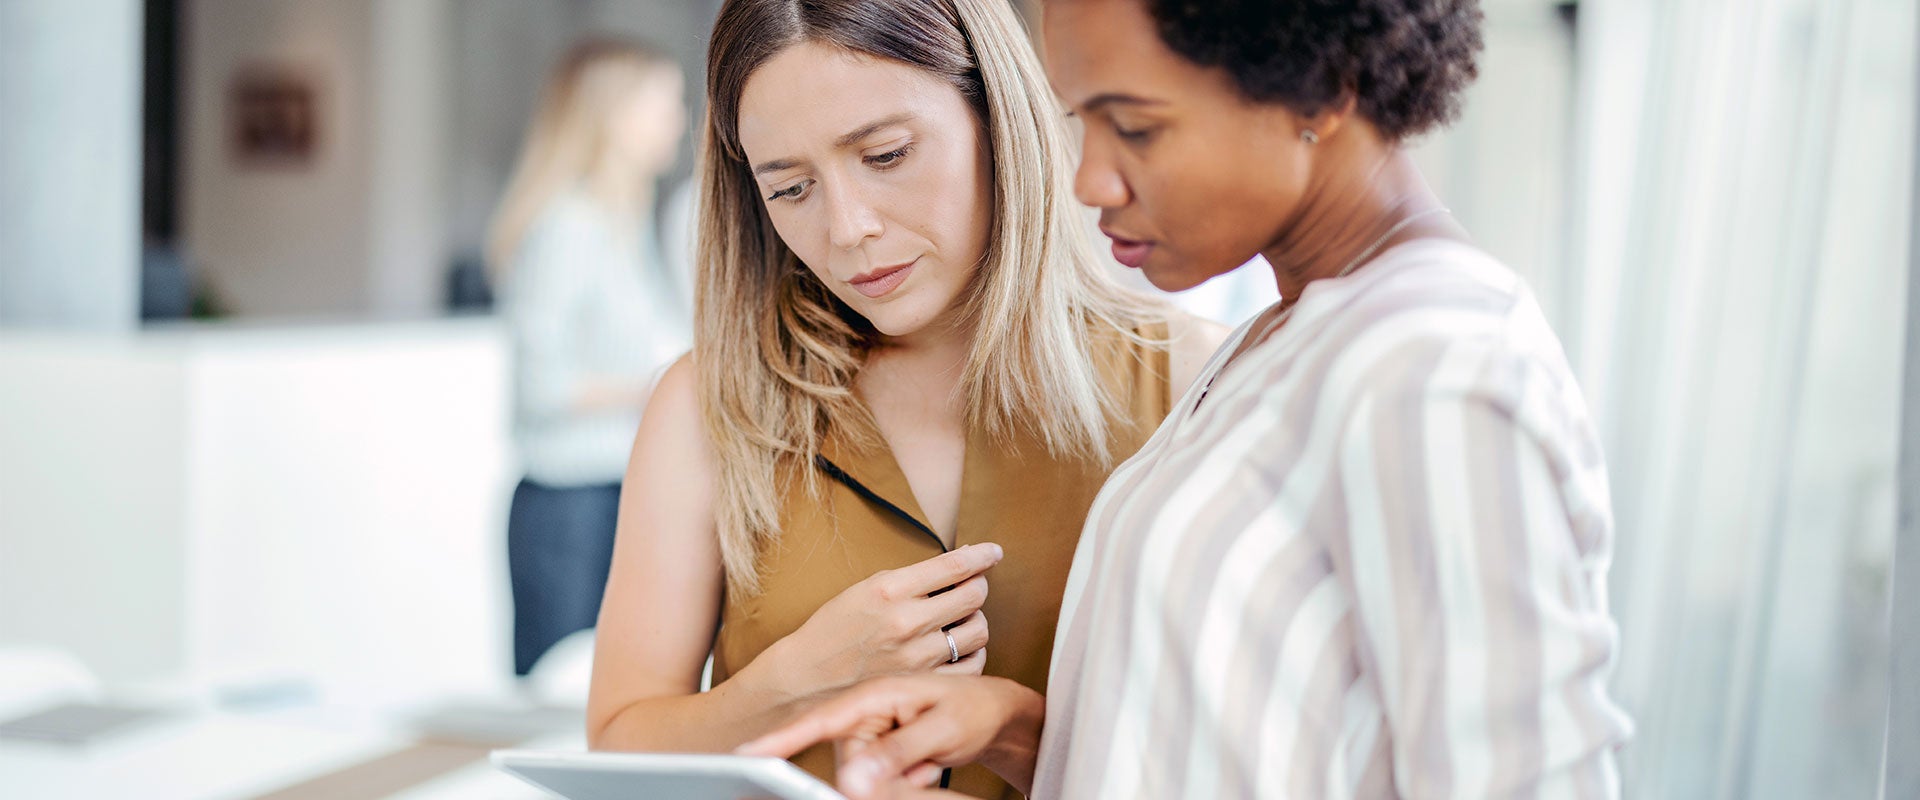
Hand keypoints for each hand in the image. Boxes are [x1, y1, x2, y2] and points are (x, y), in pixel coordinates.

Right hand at [736, 674, 1045, 798]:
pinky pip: (883, 784)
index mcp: (874, 695)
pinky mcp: (884, 755)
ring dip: (900, 782)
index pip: (821, 720)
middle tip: (923, 766)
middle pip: (848, 764)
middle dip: (883, 777)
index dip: (782, 738)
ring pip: (866, 779)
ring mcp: (876, 735)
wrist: (998, 715)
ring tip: (931, 760)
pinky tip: (929, 766)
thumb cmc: (974, 709)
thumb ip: (896, 752)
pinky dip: (907, 784)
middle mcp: (868, 714)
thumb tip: (851, 780)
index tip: (747, 756)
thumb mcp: (941, 729)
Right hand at [769, 543, 1001, 697]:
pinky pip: (972, 666)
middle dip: (978, 586)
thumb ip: (908, 581)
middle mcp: (906, 621)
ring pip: (978, 630)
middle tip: (972, 587)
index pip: (953, 565)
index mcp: (890, 590)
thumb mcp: (863, 590)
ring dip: (976, 620)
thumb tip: (954, 566)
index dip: (981, 556)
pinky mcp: (923, 684)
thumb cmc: (834, 631)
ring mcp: (917, 656)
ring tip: (962, 620)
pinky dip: (973, 654)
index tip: (992, 552)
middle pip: (974, 595)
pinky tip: (960, 649)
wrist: (807, 679)